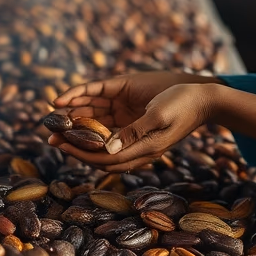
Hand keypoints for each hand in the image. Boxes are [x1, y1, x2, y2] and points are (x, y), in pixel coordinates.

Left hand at [52, 83, 218, 172]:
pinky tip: (79, 112)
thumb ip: (134, 132)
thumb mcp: (159, 116)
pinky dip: (93, 118)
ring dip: (79, 130)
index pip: (104, 158)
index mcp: (143, 149)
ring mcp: (136, 131)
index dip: (79, 152)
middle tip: (49, 135)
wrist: (206, 97)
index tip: (59, 143)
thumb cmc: (185, 105)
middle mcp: (136, 143)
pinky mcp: (137, 119)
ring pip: (101, 135)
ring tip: (57, 121)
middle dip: (73, 143)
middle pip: (98, 150)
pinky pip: (110, 122)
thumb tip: (107, 149)